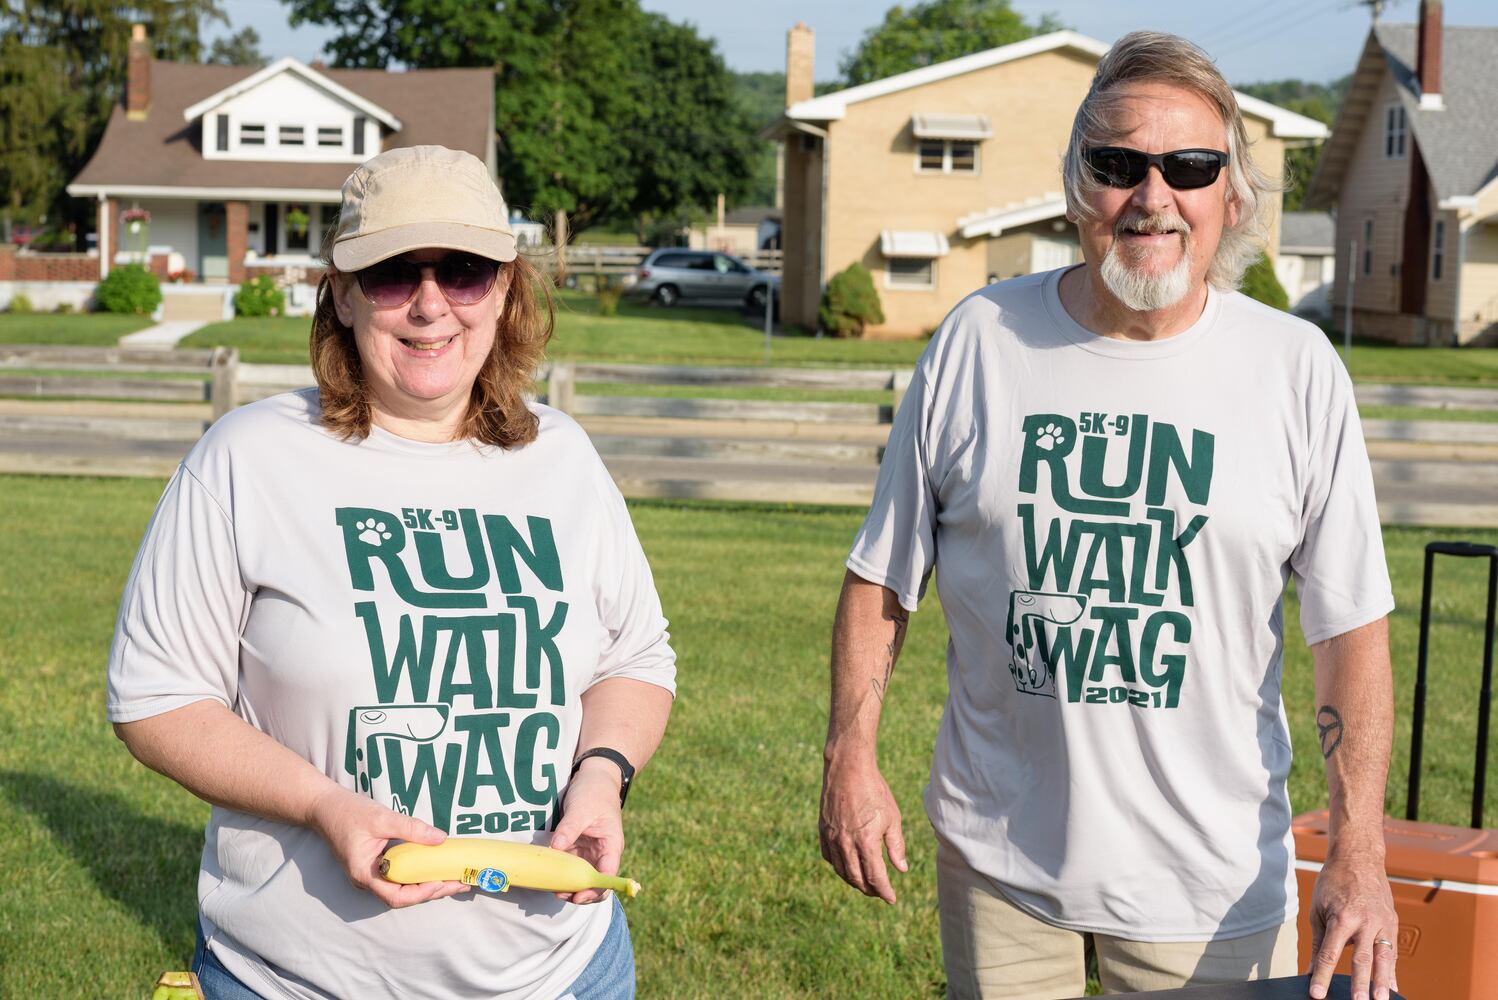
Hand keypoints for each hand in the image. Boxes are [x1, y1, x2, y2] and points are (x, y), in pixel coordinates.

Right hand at [308, 785, 469, 908]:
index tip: (445, 882)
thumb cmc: (349, 812)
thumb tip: (442, 839)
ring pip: (402, 888)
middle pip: (403, 896)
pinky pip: (399, 877)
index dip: (423, 893)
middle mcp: (367, 881)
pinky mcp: (374, 867)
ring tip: (454, 879)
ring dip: (428, 885)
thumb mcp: (382, 818)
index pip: (397, 897)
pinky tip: (435, 868)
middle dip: (433, 891)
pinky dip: (418, 875)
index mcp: (365, 874)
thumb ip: (412, 829)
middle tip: (461, 883)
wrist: (324, 806)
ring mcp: (370, 875)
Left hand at [550, 761, 624, 904]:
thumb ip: (569, 828)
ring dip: (568, 886)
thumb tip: (555, 848)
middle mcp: (602, 854)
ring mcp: (589, 852)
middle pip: (595, 883)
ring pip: (581, 878)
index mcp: (611, 846)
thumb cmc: (594, 792)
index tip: (576, 896)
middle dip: (579, 893)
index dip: (594, 890)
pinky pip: (570, 866)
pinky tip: (548, 875)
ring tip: (550, 887)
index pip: (607, 875)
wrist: (594, 777)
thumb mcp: (582, 809)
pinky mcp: (577, 848)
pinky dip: (560, 873)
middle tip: (558, 894)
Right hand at [819, 750, 907, 903]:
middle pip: (857, 878)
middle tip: (879, 893)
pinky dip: (839, 867)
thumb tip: (901, 869)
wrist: (848, 768)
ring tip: (865, 884)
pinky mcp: (823, 830)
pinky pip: (829, 857)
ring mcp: (832, 838)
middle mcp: (846, 844)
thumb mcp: (892, 817)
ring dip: (854, 881)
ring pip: (841, 871)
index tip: (892, 899)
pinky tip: (847, 866)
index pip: (875, 877)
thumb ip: (896, 846)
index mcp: (866, 842)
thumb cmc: (874, 790)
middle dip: (869, 890)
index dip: (884, 891)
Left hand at [1308, 849, 1397, 999]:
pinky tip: (1392, 990)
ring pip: (1384, 957)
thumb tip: (1310, 970)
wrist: (1359, 858)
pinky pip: (1393, 953)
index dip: (1323, 976)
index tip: (1317, 994)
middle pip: (1362, 958)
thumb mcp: (1318, 910)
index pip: (1330, 953)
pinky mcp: (1393, 923)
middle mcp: (1365, 921)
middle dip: (1359, 983)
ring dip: (1383, 982)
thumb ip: (1318, 943)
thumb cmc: (1333, 883)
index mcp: (1342, 917)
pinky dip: (1393, 973)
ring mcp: (1382, 923)